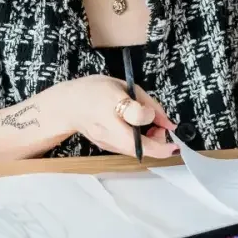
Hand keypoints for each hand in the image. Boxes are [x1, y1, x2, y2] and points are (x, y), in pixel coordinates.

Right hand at [58, 75, 178, 158]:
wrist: (68, 105)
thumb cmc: (96, 90)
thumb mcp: (123, 85)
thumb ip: (148, 103)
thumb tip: (169, 123)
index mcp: (110, 103)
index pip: (137, 116)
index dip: (151, 115)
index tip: (154, 113)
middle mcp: (106, 126)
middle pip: (139, 146)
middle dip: (160, 144)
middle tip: (162, 129)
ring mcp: (105, 141)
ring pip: (137, 152)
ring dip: (152, 144)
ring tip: (151, 128)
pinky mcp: (106, 148)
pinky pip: (130, 151)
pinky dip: (141, 145)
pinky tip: (139, 132)